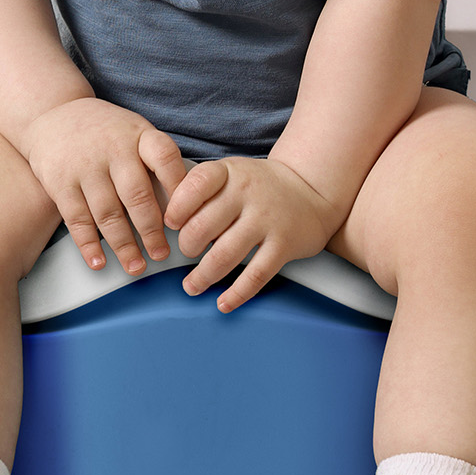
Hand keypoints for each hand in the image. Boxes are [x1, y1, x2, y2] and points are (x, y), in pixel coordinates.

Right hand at [19, 98, 187, 276]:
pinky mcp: (60, 182)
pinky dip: (88, 244)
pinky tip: (99, 261)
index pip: (165, 158)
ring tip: (136, 266)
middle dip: (151, 231)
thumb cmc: (106, 131)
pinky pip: (77, 219)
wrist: (54, 112)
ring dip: (123, 245)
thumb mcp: (135, 132)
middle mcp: (113, 149)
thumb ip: (155, 162)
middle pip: (137, 195)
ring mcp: (85, 166)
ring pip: (107, 213)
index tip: (185, 218)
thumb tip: (183, 205)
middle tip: (161, 254)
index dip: (179, 189)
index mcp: (139, 135)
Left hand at [162, 156, 342, 312]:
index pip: (195, 186)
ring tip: (192, 286)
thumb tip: (165, 220)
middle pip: (203, 227)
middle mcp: (247, 194)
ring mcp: (267, 220)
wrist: (310, 190)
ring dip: (203, 276)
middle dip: (187, 247)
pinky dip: (237, 293)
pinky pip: (256, 275)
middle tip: (186, 254)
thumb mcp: (230, 172)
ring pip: (225, 255)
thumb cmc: (259, 186)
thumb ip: (201, 189)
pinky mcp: (283, 245)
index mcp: (229, 173)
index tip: (169, 224)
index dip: (176, 207)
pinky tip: (224, 302)